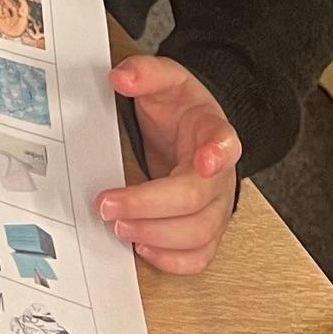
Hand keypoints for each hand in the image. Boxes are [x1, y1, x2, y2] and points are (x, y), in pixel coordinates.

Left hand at [96, 55, 240, 275]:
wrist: (194, 129)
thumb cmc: (182, 108)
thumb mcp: (166, 79)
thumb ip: (145, 73)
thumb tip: (120, 78)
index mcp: (215, 134)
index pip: (224, 145)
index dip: (217, 154)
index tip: (204, 160)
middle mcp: (221, 176)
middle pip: (197, 200)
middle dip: (150, 206)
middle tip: (108, 205)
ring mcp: (217, 207)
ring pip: (199, 234)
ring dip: (157, 235)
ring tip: (118, 226)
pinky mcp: (207, 230)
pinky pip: (199, 256)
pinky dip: (173, 260)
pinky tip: (143, 247)